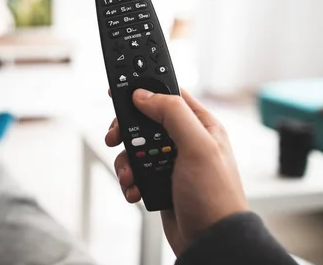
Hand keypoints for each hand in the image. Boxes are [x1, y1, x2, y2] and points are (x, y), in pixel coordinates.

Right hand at [107, 88, 247, 255]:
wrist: (210, 242)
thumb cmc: (215, 197)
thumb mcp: (197, 147)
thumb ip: (172, 114)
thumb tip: (144, 95)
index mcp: (200, 125)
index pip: (168, 94)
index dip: (144, 89)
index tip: (120, 91)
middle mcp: (185, 140)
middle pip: (144, 121)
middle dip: (126, 130)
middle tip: (115, 138)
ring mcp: (170, 161)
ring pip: (135, 147)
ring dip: (126, 161)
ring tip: (130, 175)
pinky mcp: (159, 181)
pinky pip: (134, 171)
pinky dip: (129, 180)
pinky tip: (135, 189)